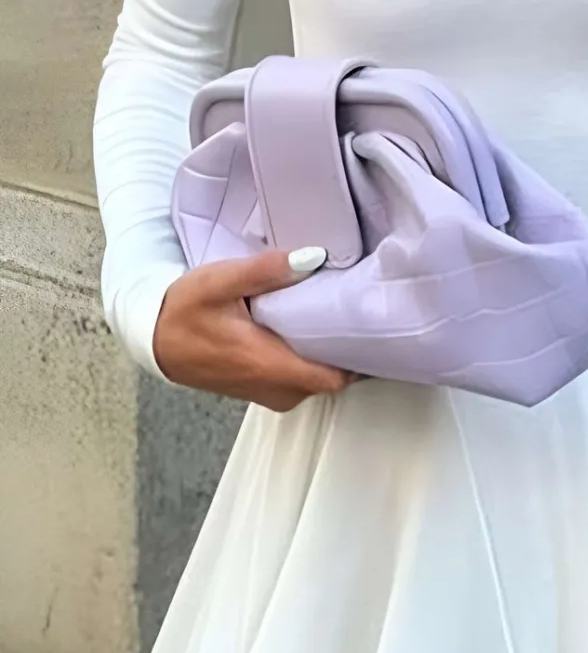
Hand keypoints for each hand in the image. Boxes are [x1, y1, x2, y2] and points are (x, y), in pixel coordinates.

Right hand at [154, 246, 353, 411]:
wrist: (154, 340)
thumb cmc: (183, 311)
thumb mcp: (218, 281)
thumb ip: (265, 270)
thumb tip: (312, 257)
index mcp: (269, 365)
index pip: (335, 377)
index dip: (358, 354)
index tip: (369, 323)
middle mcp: (275, 388)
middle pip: (334, 378)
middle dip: (346, 348)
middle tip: (356, 310)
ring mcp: (271, 394)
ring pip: (318, 380)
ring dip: (328, 353)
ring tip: (336, 315)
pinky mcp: (265, 390)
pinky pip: (302, 380)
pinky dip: (311, 358)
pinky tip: (310, 330)